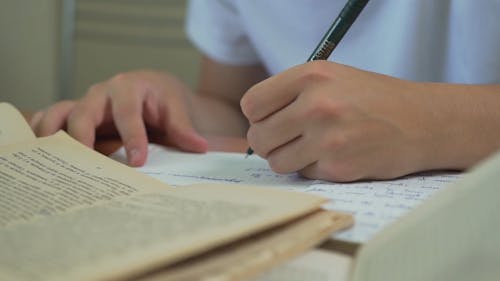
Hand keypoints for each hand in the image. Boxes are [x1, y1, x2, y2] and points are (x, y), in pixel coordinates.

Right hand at [30, 70, 207, 165]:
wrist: (154, 91)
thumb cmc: (163, 98)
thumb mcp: (176, 107)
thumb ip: (183, 127)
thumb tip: (198, 146)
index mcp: (128, 88)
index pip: (127, 113)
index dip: (131, 137)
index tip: (137, 162)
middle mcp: (100, 94)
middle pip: (83, 114)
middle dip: (83, 140)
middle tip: (87, 169)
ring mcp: (84, 104)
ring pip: (59, 115)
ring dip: (53, 137)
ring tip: (52, 164)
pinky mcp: (76, 117)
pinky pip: (52, 121)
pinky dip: (44, 135)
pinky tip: (43, 158)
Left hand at [241, 61, 437, 181]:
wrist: (422, 122)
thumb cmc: (372, 98)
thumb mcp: (331, 77)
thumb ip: (290, 93)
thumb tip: (253, 122)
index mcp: (311, 76)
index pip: (252, 104)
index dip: (257, 116)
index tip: (270, 119)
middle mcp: (317, 105)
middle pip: (258, 136)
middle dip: (267, 142)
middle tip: (285, 139)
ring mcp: (328, 138)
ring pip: (276, 161)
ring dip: (288, 158)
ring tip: (310, 147)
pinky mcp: (338, 167)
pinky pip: (303, 174)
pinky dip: (313, 168)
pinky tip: (334, 155)